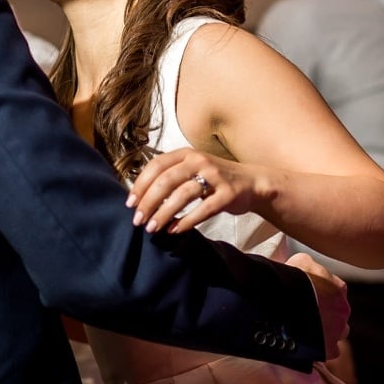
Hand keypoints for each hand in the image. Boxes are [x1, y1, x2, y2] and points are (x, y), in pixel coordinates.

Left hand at [126, 148, 257, 233]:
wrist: (252, 182)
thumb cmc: (214, 179)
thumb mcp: (192, 169)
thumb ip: (170, 176)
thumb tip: (139, 197)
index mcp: (186, 153)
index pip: (156, 165)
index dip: (140, 184)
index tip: (130, 203)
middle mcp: (199, 161)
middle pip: (166, 180)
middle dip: (148, 202)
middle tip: (137, 220)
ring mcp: (215, 176)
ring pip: (182, 195)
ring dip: (164, 213)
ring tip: (152, 228)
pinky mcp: (228, 194)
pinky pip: (203, 210)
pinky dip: (186, 221)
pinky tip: (174, 230)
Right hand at [285, 252, 349, 359]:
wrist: (288, 301)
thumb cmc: (295, 278)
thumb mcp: (301, 260)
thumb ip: (309, 264)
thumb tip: (304, 266)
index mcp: (338, 288)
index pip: (335, 290)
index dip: (322, 293)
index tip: (311, 295)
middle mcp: (343, 309)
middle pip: (338, 313)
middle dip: (326, 314)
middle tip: (307, 314)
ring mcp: (338, 330)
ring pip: (338, 332)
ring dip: (327, 332)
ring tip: (309, 331)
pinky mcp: (330, 348)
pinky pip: (330, 351)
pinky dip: (322, 349)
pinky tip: (309, 345)